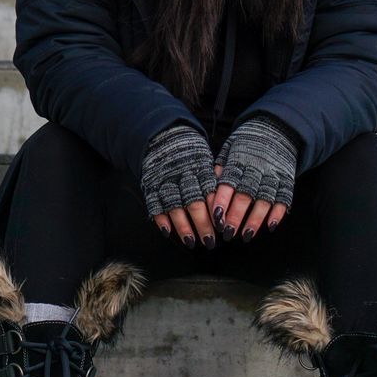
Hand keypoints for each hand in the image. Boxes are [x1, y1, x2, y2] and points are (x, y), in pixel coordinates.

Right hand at [141, 123, 217, 249]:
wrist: (163, 135)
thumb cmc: (190, 151)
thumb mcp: (205, 159)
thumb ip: (213, 180)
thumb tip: (225, 204)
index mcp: (200, 167)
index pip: (210, 192)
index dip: (216, 211)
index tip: (222, 226)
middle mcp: (183, 175)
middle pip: (194, 203)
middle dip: (203, 224)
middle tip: (210, 241)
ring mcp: (165, 180)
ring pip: (175, 206)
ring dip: (183, 227)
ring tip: (191, 241)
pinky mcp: (151, 184)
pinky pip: (155, 203)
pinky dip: (161, 219)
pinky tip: (168, 231)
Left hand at [209, 114, 296, 243]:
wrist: (277, 129)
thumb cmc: (247, 143)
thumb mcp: (230, 148)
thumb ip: (220, 167)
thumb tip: (208, 187)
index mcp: (239, 161)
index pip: (228, 183)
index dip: (222, 201)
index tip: (216, 217)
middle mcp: (256, 169)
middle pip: (245, 195)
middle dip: (236, 216)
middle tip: (228, 233)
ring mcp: (273, 175)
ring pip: (264, 200)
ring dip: (255, 219)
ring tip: (246, 235)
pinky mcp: (287, 181)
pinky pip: (284, 199)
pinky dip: (278, 214)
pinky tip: (269, 226)